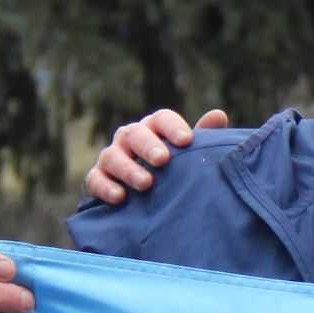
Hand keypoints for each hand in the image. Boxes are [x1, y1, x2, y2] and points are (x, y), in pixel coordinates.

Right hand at [84, 108, 227, 206]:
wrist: (146, 197)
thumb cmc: (173, 170)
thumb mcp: (188, 154)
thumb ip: (204, 137)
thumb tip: (219, 115)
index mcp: (154, 127)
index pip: (161, 118)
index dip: (172, 127)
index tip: (186, 140)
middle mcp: (130, 138)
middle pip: (134, 133)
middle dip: (148, 145)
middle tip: (163, 159)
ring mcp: (111, 157)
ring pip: (112, 156)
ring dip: (129, 169)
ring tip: (146, 184)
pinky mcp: (97, 178)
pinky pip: (95, 179)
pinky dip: (105, 187)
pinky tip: (120, 197)